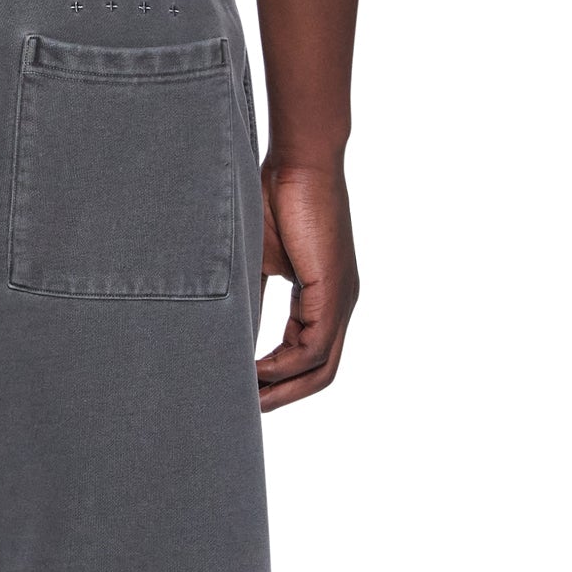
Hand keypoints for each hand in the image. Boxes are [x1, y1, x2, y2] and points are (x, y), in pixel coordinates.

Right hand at [257, 163, 359, 410]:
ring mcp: (341, 298)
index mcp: (324, 296)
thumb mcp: (258, 263)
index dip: (279, 380)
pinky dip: (283, 365)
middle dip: (284, 397)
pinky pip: (314, 347)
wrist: (297, 160)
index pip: (309, 355)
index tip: (244, 390)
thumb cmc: (274, 198)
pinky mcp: (333, 290)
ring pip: (320, 366)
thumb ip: (251, 303)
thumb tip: (230, 339)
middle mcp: (339, 302)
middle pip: (321, 372)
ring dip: (282, 388)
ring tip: (245, 396)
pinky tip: (253, 369)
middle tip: (247, 410)